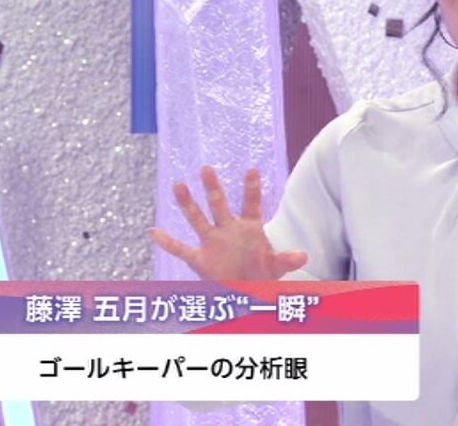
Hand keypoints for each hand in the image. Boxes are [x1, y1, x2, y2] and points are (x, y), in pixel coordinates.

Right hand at [150, 165, 307, 281]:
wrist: (248, 289)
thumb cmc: (263, 272)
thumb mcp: (277, 266)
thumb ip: (286, 259)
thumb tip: (303, 256)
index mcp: (250, 227)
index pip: (251, 203)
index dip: (252, 188)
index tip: (252, 169)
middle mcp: (229, 230)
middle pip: (219, 204)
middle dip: (213, 188)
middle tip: (206, 168)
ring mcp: (213, 243)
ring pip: (198, 220)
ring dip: (188, 204)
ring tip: (178, 184)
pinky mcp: (201, 259)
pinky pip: (182, 250)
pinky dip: (168, 243)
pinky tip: (154, 231)